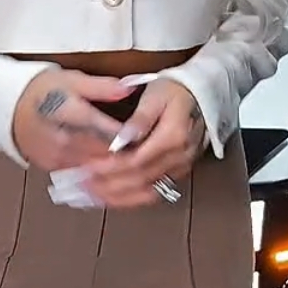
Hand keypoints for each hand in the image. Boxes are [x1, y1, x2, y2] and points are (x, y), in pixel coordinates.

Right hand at [12, 68, 136, 171]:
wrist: (8, 107)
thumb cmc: (41, 90)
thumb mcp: (72, 80)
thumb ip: (102, 87)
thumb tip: (129, 88)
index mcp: (71, 115)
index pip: (110, 133)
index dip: (132, 137)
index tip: (147, 136)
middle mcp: (65, 141)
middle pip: (106, 156)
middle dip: (127, 156)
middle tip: (148, 153)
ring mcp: (58, 157)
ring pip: (96, 169)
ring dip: (114, 168)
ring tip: (133, 163)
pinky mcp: (53, 167)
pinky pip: (82, 175)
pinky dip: (98, 173)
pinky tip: (111, 168)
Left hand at [79, 79, 208, 209]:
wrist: (203, 93)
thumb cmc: (175, 90)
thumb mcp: (155, 95)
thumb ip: (140, 119)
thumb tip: (122, 139)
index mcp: (173, 137)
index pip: (136, 160)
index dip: (110, 167)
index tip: (88, 167)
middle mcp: (179, 157)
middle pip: (139, 179)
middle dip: (108, 184)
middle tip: (83, 184)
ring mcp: (181, 167)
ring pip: (146, 191)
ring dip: (117, 196)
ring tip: (92, 194)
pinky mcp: (178, 172)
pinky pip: (154, 192)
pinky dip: (131, 197)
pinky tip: (112, 197)